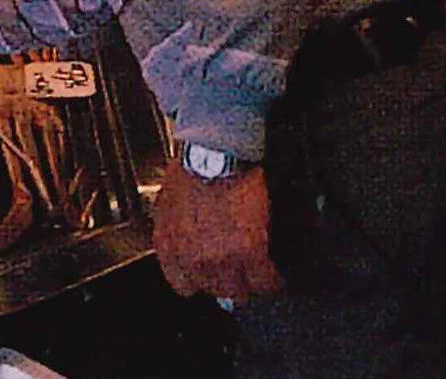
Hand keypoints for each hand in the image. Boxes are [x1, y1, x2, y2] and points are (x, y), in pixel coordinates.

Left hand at [154, 165, 282, 304]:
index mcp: (168, 246)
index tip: (212, 276)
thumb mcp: (169, 204)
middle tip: (239, 273)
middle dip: (227, 282)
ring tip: (258, 276)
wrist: (214, 153)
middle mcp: (191, 258)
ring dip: (250, 284)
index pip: (184, 285)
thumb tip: (190, 244)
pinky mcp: (249, 251)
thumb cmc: (191, 169)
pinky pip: (265, 281)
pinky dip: (273, 281)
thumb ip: (177, 231)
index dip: (201, 280)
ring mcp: (220, 258)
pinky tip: (277, 276)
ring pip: (240, 292)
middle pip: (215, 290)